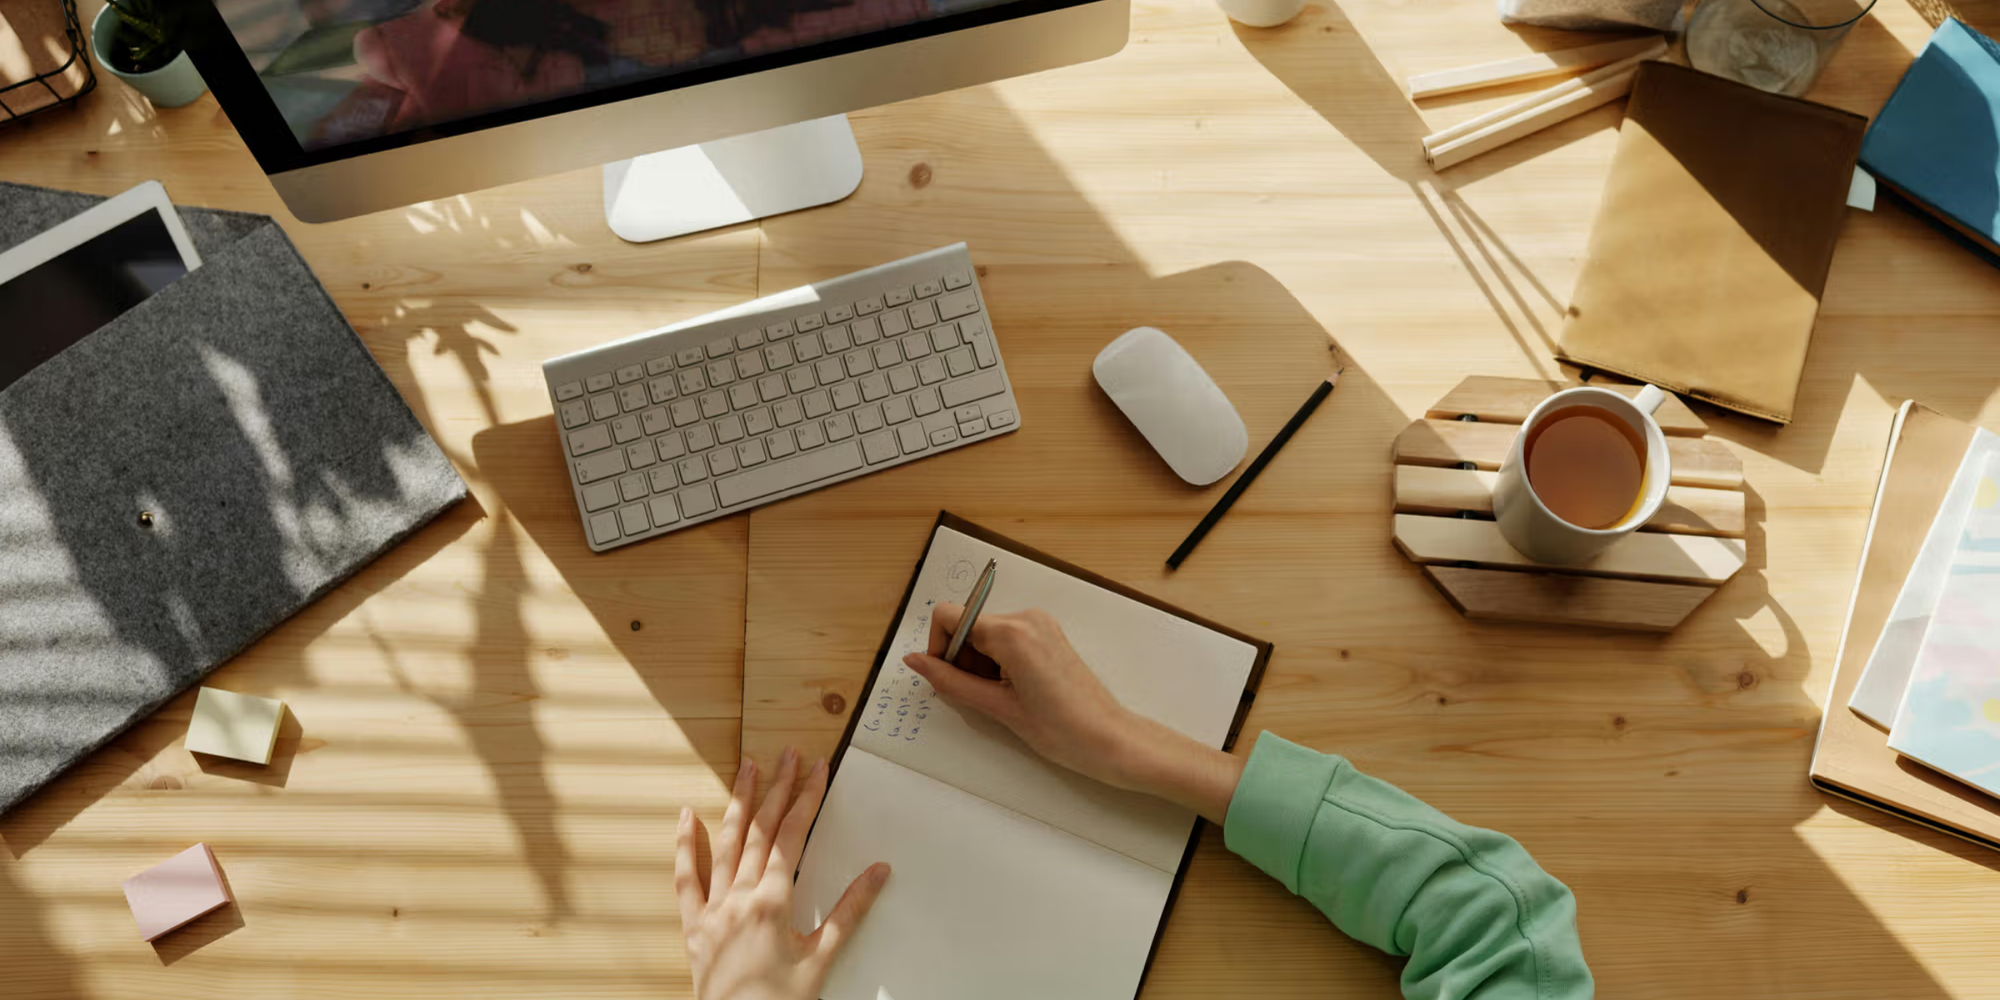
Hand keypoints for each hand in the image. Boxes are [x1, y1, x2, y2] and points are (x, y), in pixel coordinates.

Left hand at [678, 748, 889, 999]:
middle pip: (760, 830)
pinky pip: (685, 878)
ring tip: (748, 768)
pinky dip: (684, 845)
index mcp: (772, 902)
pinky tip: (686, 816)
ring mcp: (712, 909)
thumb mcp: (822, 959)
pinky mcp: (694, 926)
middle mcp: (738, 898)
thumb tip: (878, 872)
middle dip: (777, 788)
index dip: (807, 798)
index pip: (793, 835)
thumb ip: (849, 911)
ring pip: (725, 844)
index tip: (817, 768)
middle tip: (788, 754)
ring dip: (739, 803)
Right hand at [903, 605, 1244, 822]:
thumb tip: (915, 661)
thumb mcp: (997, 708)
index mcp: (1012, 632)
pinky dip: (998, 662)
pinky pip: (1006, 639)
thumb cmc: (1061, 730)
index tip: (948, 678)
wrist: (1110, 740)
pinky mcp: (1048, 634)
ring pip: (985, 634)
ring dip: (980, 664)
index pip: (949, 616)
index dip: (939, 647)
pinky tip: (1014, 691)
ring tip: (1002, 698)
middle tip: (981, 697)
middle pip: (967, 625)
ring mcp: (1040, 624)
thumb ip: (950, 681)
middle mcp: (1026, 618)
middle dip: (962, 660)